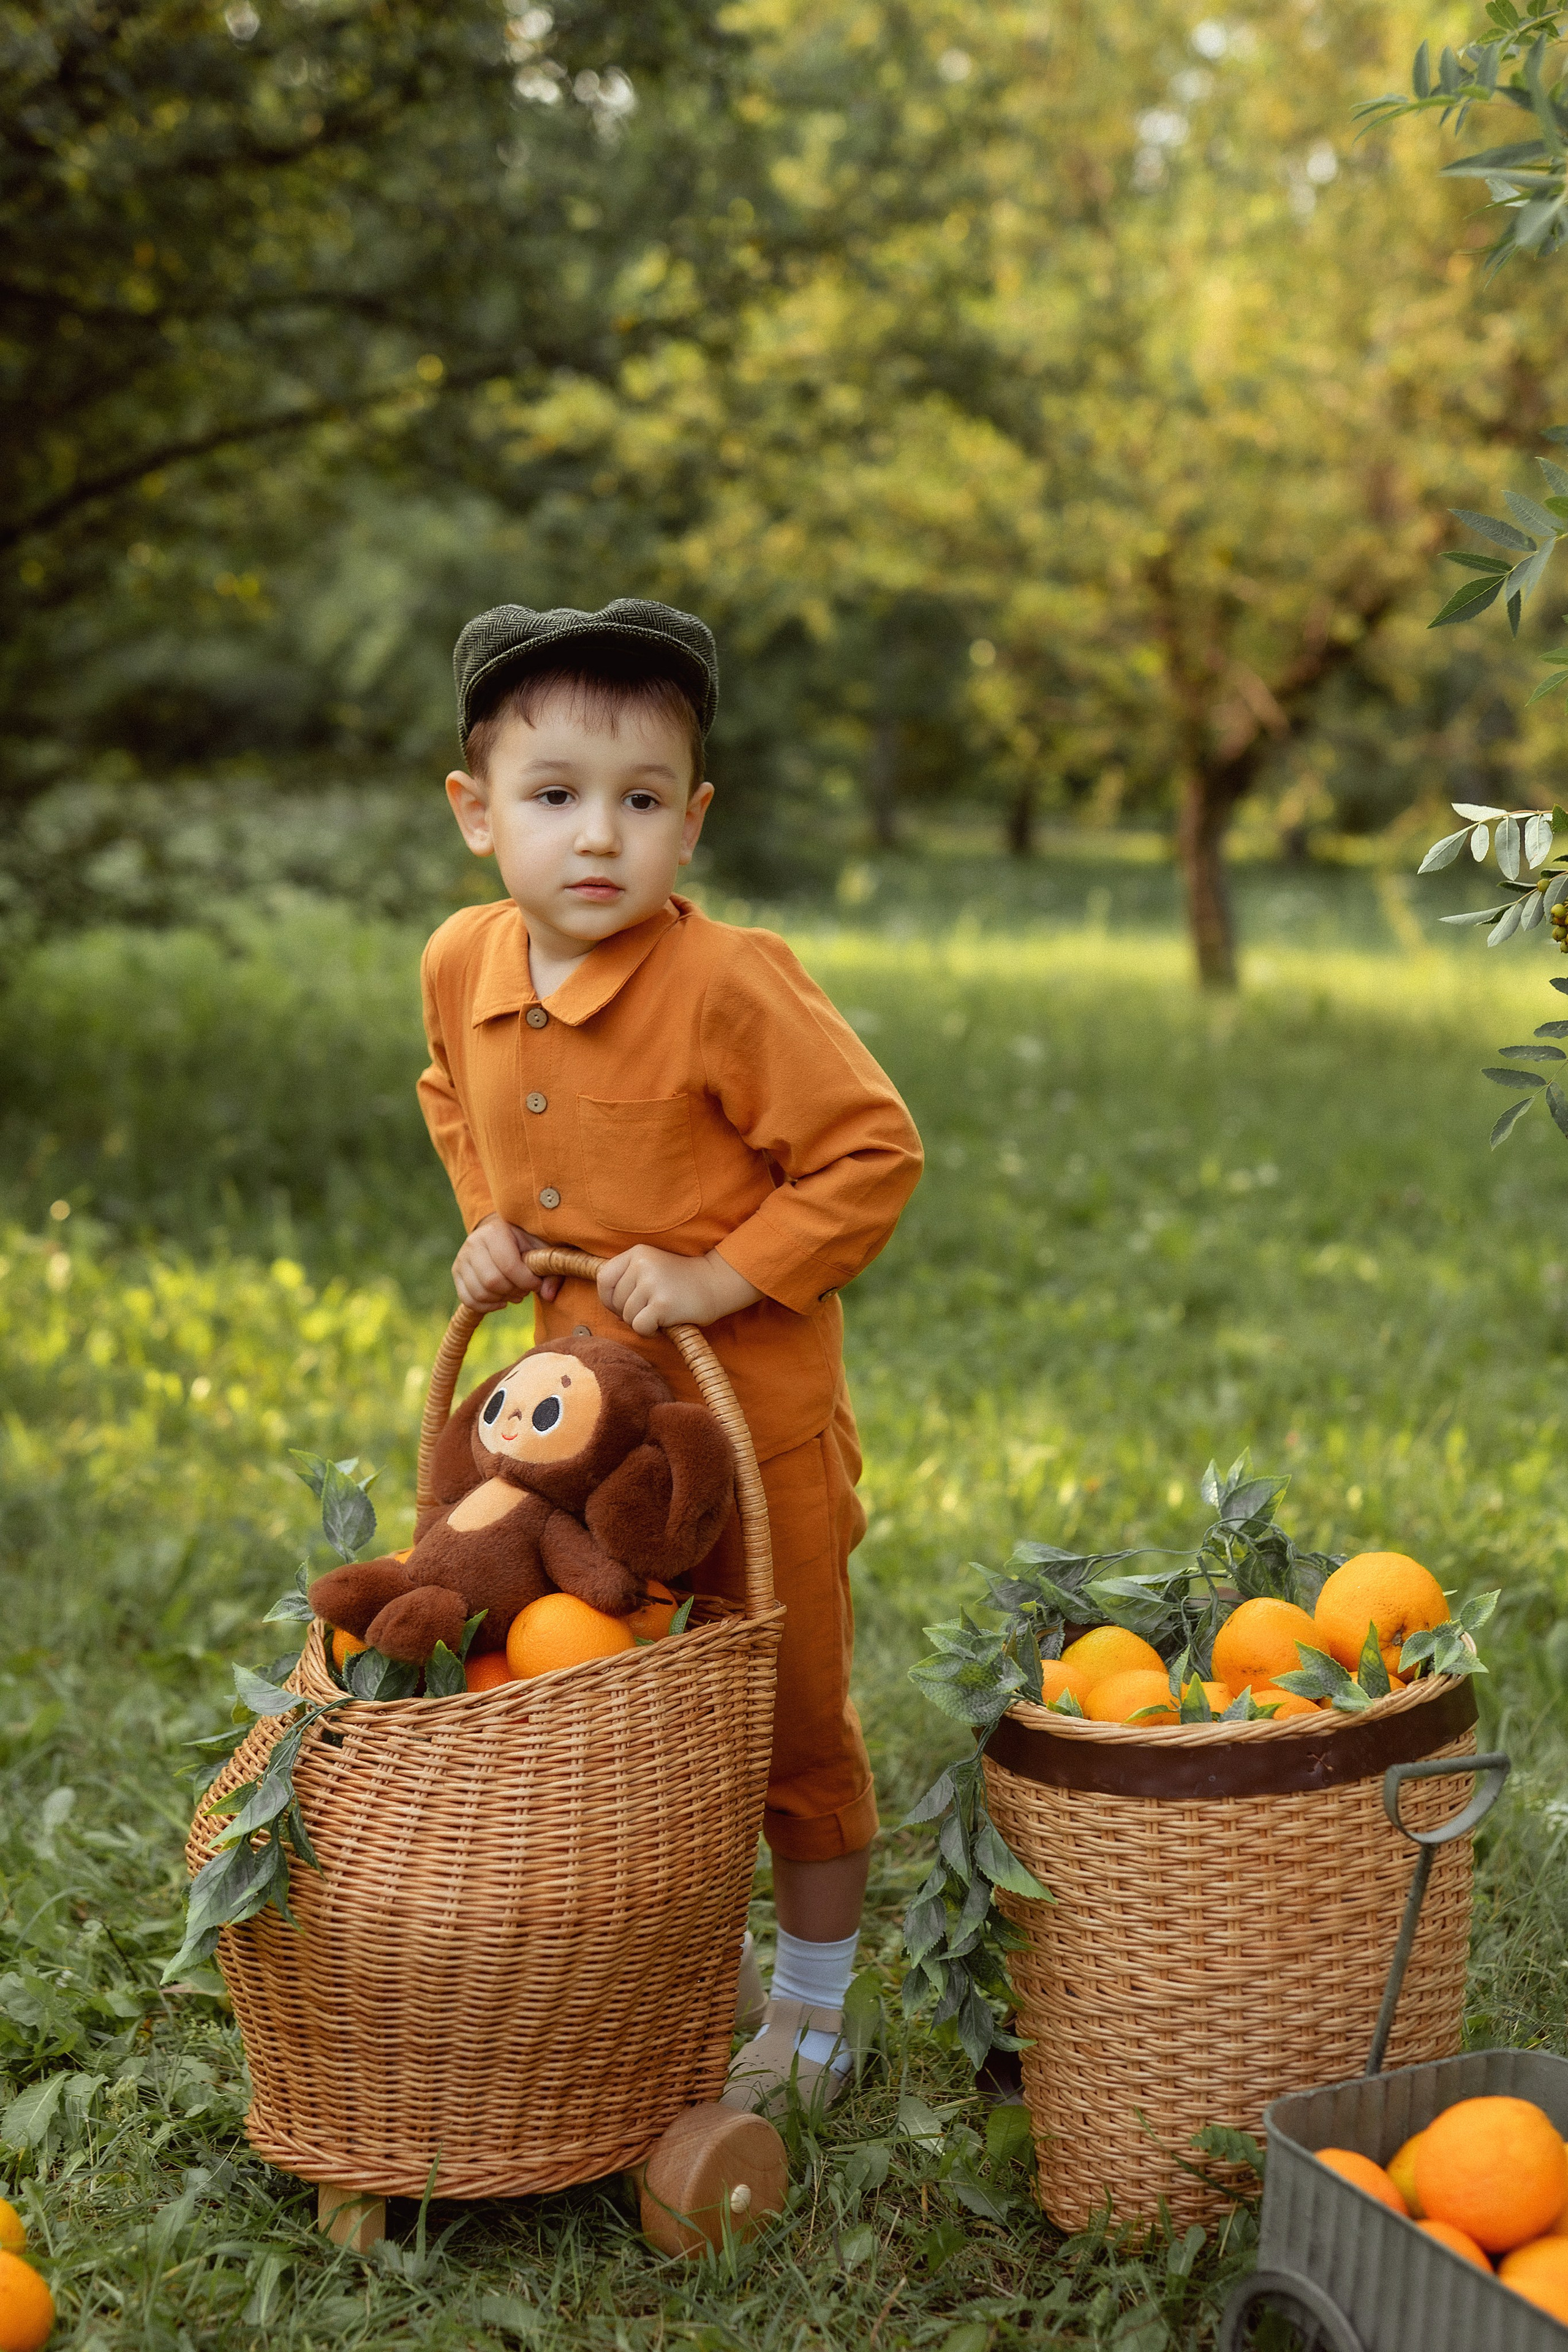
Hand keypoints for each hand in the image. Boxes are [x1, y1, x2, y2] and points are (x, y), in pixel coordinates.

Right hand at [452, 1214, 562, 1311]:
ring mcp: (462, 1258)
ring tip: (513, 1292)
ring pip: (479, 1293)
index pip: (508, 1266)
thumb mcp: (541, 1249)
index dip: (526, 1281)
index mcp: (495, 1231)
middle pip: (492, 1282)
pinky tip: (501, 1300)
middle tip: (524, 1289)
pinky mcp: (456, 1272)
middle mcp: (473, 1242)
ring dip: (501, 1299)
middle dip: (513, 1291)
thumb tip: (548, 1295)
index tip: (537, 1284)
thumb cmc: (525, 1242)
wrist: (500, 1234)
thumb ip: (550, 1271)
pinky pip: (468, 1299)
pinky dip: (487, 1306)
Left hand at [596, 1244, 760, 1336]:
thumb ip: (627, 1277)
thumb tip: (606, 1302)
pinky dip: (650, 1332)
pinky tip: (665, 1323)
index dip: (609, 1298)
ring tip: (662, 1313)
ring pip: (627, 1317)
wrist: (717, 1284)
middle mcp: (642, 1264)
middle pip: (615, 1301)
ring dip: (642, 1322)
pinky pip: (640, 1327)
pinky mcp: (662, 1304)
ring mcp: (652, 1283)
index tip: (624, 1305)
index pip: (604, 1279)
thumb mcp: (651, 1267)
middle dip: (628, 1313)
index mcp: (637, 1253)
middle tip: (652, 1309)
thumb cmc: (681, 1281)